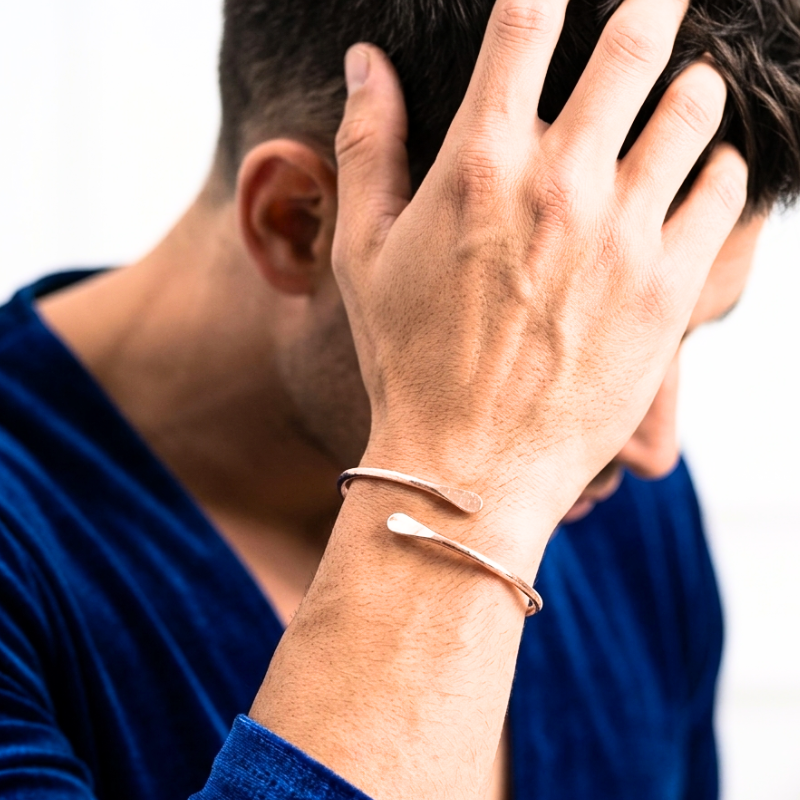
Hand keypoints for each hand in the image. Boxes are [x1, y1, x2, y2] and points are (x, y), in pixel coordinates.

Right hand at [333, 0, 746, 530]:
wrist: (471, 465)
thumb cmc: (408, 361)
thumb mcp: (364, 254)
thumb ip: (366, 146)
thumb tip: (362, 61)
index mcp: (480, 163)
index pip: (525, 21)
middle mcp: (560, 182)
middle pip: (635, 40)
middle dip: (652, 6)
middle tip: (657, 2)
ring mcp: (624, 233)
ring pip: (693, 107)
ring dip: (688, 88)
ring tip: (678, 96)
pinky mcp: (670, 287)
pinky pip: (722, 190)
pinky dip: (716, 169)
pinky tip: (694, 179)